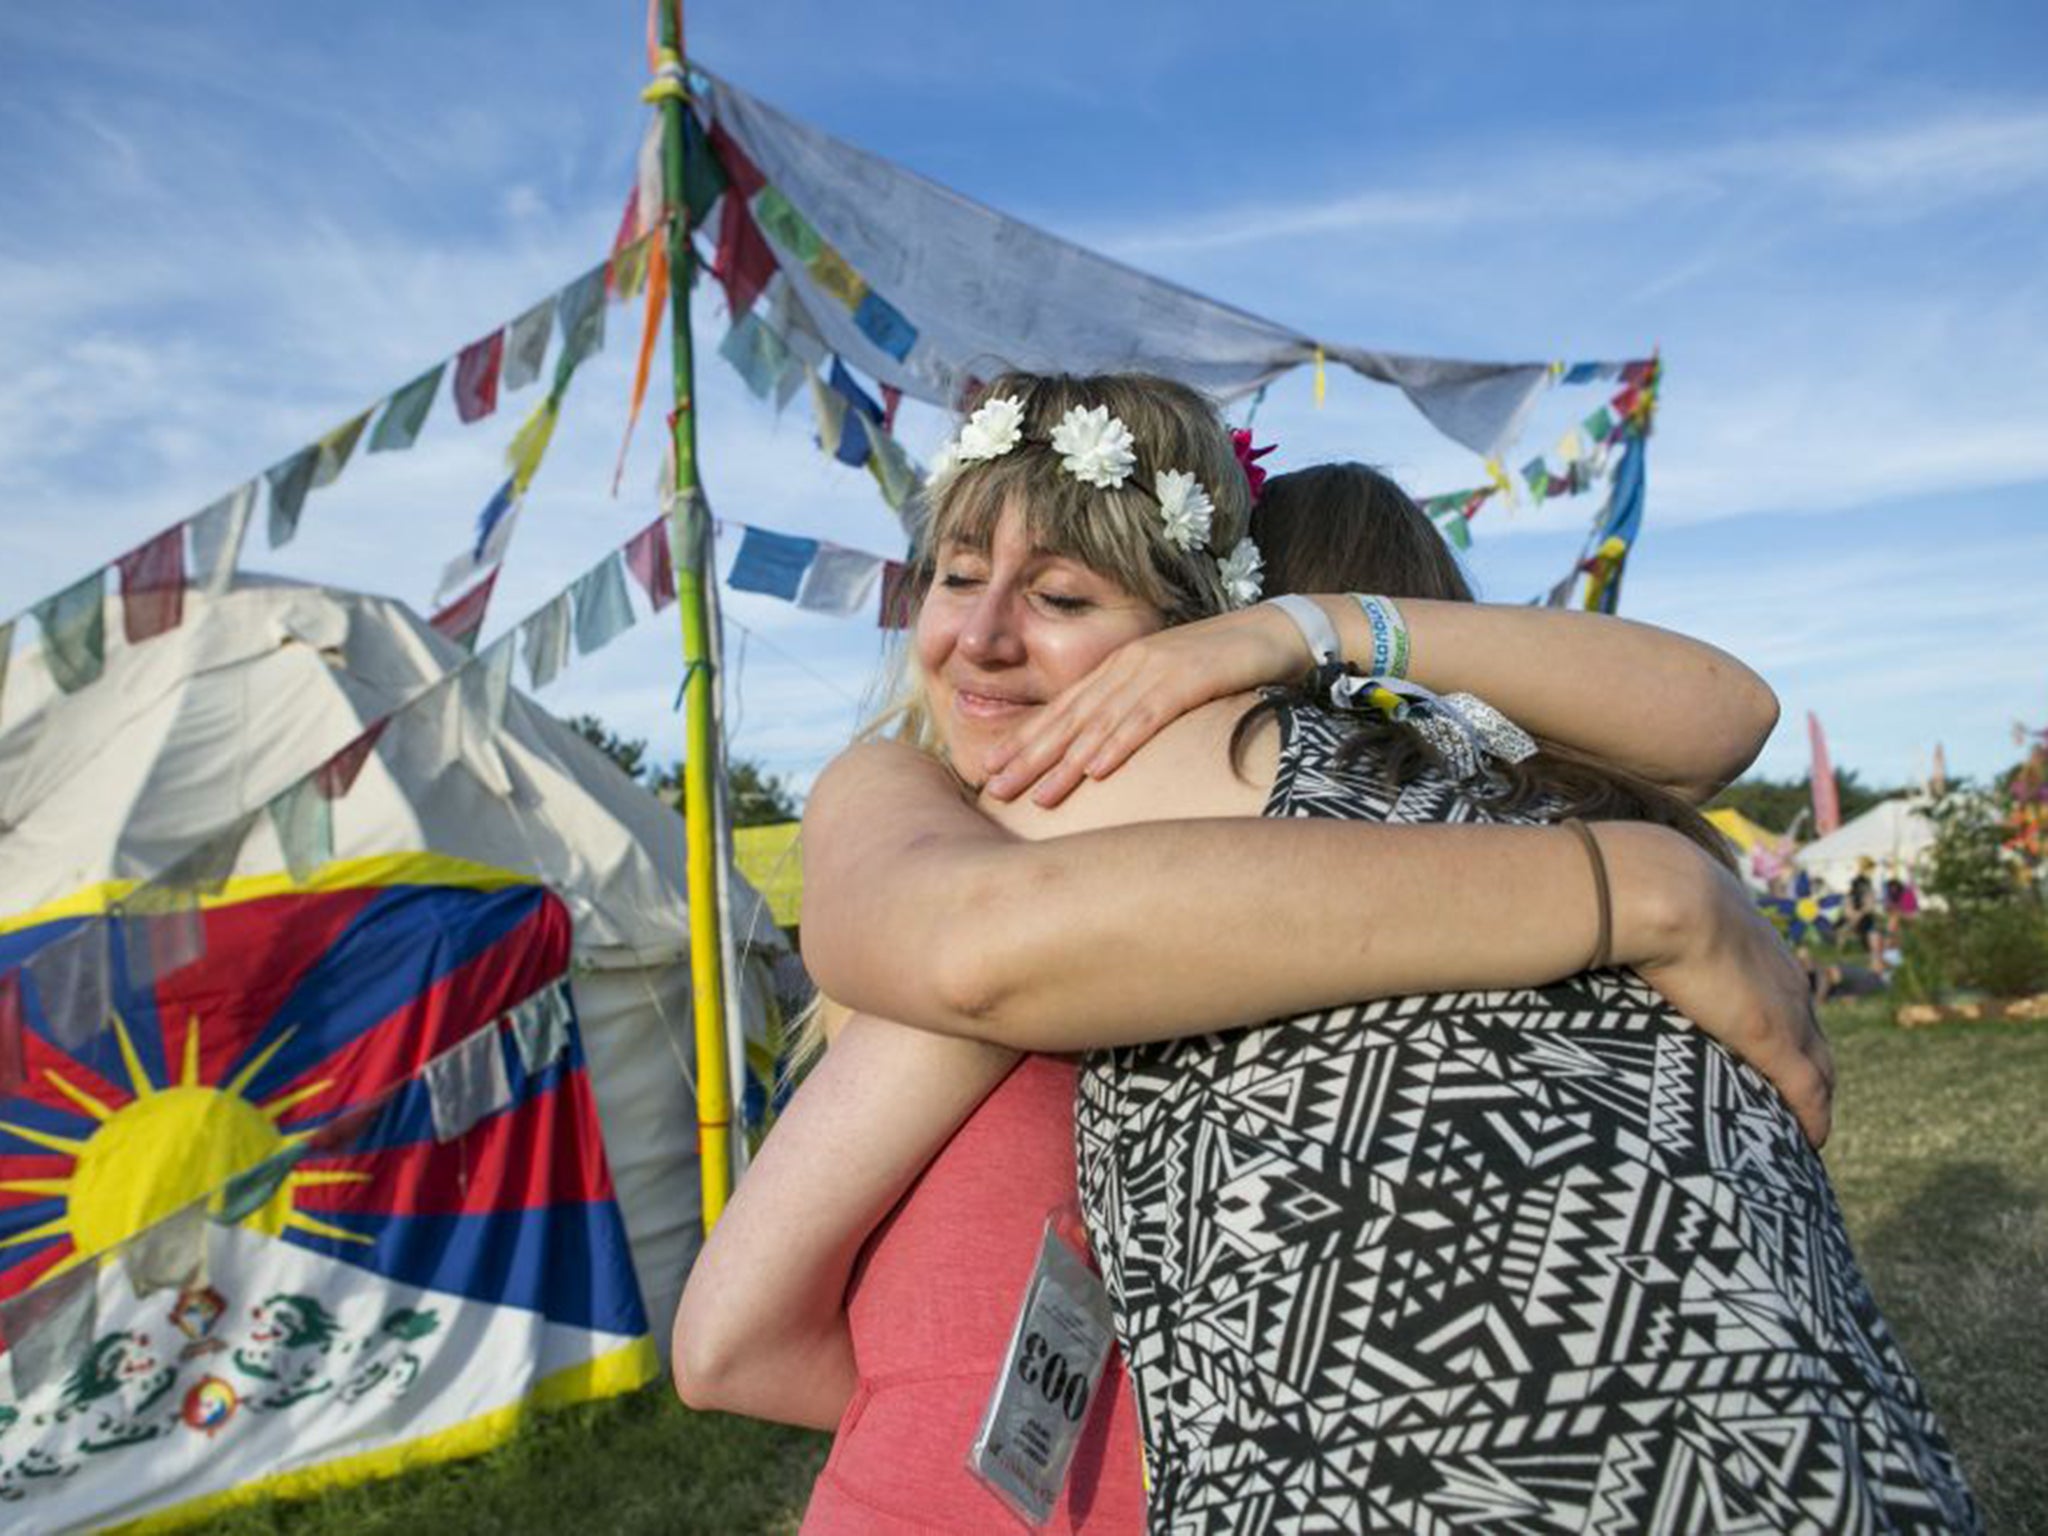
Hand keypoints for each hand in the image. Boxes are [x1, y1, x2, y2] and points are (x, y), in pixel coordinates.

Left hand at [982, 604, 1309, 804]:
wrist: (1276, 632)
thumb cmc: (1224, 665)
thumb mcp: (1168, 685)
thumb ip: (1134, 708)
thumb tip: (1101, 750)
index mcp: (1119, 667)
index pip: (1062, 709)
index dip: (1024, 739)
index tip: (989, 769)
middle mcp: (1128, 666)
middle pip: (1069, 718)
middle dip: (1029, 756)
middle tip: (993, 789)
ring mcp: (1155, 670)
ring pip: (1100, 723)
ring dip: (1066, 762)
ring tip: (1037, 795)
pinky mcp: (1188, 679)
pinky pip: (1147, 717)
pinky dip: (1119, 744)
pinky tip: (1096, 769)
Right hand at [1602, 823, 1835, 1146]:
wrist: (1657, 890)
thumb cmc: (1638, 892)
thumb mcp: (1650, 905)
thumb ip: (1640, 922)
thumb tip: (1598, 922)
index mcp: (1754, 942)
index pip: (1782, 992)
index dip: (1780, 1025)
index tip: (1764, 1050)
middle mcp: (1781, 976)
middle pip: (1812, 1033)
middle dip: (1808, 1067)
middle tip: (1789, 1103)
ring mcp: (1783, 1008)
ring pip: (1820, 1064)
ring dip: (1812, 1097)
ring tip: (1796, 1128)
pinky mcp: (1773, 1039)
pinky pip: (1808, 1091)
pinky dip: (1813, 1118)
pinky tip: (1809, 1142)